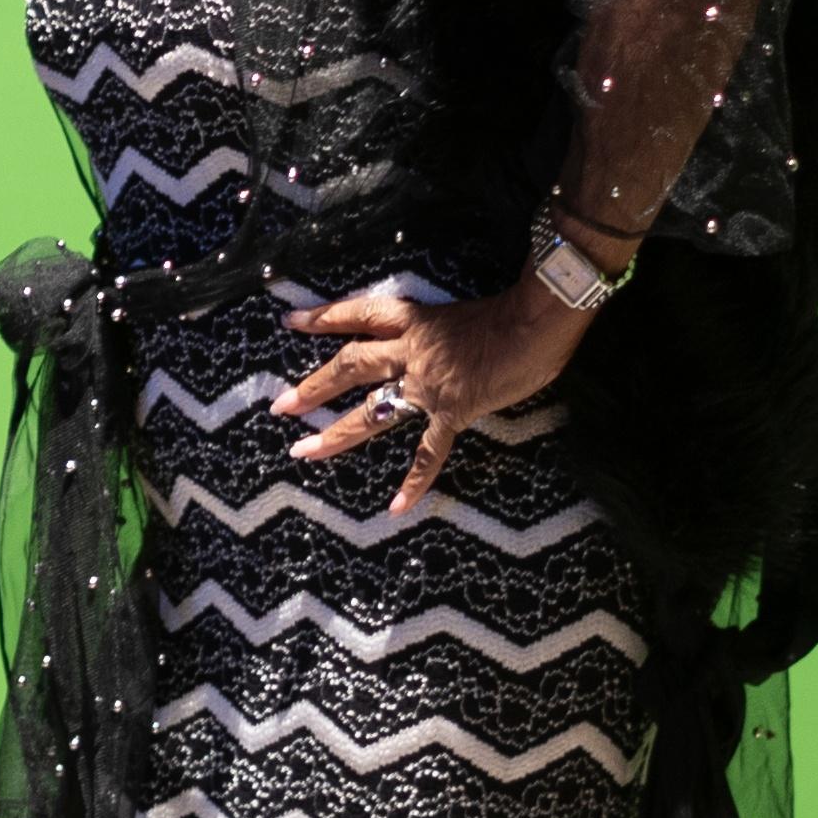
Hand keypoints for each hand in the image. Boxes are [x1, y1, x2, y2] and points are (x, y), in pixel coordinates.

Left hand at [272, 279, 591, 518]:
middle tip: (281, 407)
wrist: (536, 320)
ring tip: (304, 452)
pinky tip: (395, 507)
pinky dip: (414, 482)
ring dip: (337, 434)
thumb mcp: (464, 314)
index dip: (323, 318)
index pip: (357, 315)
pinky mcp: (452, 412)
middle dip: (313, 387)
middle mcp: (410, 351)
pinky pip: (428, 453)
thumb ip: (442, 336)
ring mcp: (428, 385)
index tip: (290, 322)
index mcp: (413, 320)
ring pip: (371, 411)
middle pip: (349, 366)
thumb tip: (442, 354)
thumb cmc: (512, 310)